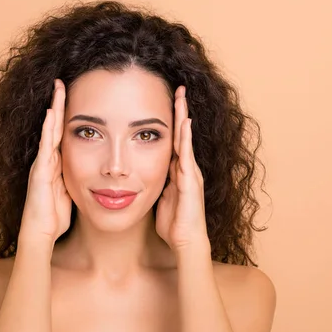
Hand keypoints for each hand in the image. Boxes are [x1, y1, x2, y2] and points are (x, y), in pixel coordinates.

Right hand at [20, 79, 71, 241]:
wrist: (42, 233)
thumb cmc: (56, 216)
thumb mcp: (72, 192)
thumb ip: (78, 179)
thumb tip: (95, 173)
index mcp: (56, 164)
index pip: (63, 133)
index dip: (67, 115)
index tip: (75, 95)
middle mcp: (47, 160)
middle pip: (54, 126)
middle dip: (58, 104)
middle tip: (63, 81)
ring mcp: (42, 164)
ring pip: (49, 130)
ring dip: (53, 109)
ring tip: (58, 88)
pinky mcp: (40, 172)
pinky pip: (45, 145)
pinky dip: (48, 128)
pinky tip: (52, 113)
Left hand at [155, 85, 208, 250]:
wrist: (185, 242)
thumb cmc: (172, 224)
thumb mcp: (160, 199)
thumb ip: (155, 185)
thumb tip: (141, 178)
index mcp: (177, 171)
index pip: (173, 140)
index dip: (170, 122)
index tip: (166, 102)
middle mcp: (186, 168)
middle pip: (181, 134)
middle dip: (179, 111)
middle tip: (177, 89)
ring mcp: (190, 173)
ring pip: (185, 139)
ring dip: (183, 117)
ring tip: (181, 97)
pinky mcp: (190, 181)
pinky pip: (186, 155)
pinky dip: (185, 138)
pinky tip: (184, 122)